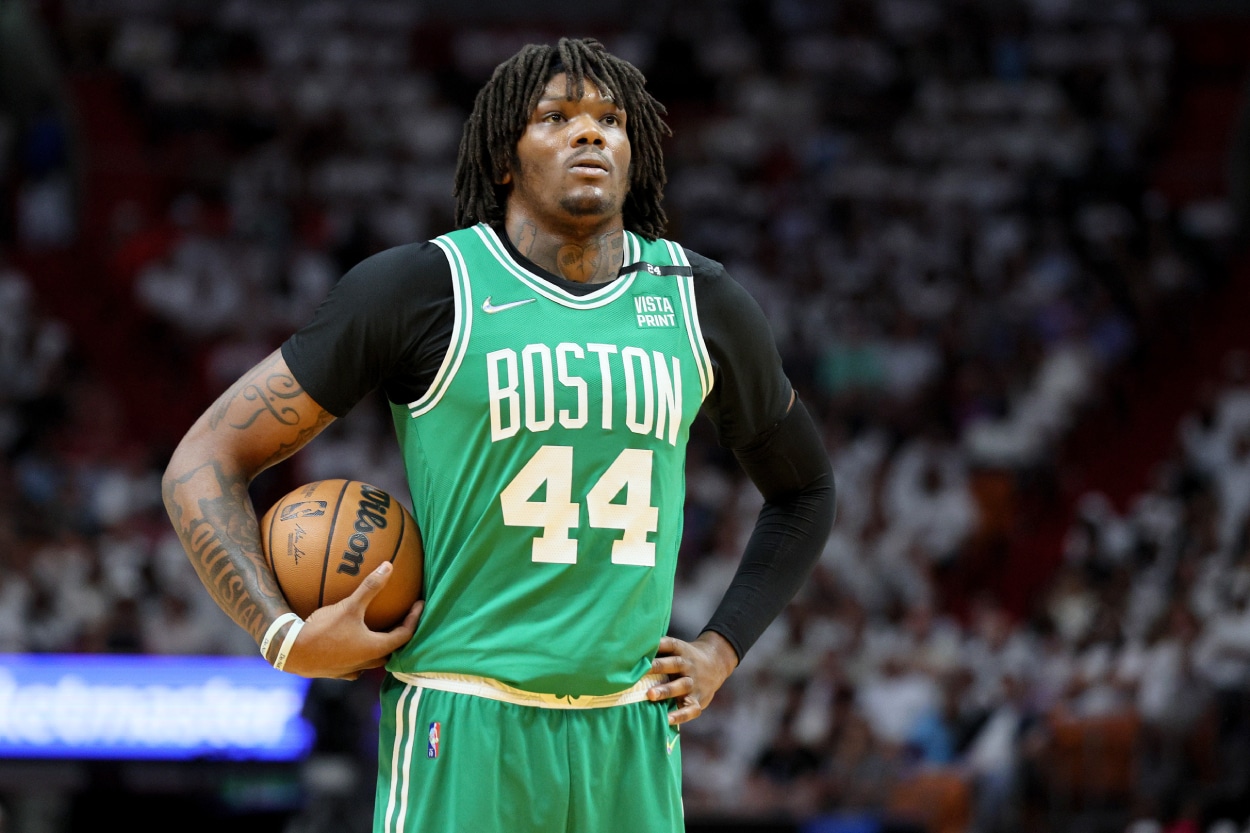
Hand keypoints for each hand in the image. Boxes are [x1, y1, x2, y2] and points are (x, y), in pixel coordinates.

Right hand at [279, 562, 421, 679]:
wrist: (291, 652)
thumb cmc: (323, 630)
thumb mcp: (349, 606)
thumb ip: (371, 587)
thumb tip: (389, 565)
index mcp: (375, 648)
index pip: (405, 634)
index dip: (414, 618)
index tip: (419, 605)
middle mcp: (367, 662)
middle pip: (391, 650)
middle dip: (399, 635)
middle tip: (402, 618)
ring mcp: (352, 670)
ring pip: (373, 659)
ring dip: (379, 646)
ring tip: (379, 630)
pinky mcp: (338, 673)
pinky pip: (356, 665)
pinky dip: (360, 653)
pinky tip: (353, 644)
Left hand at [647, 631, 738, 724]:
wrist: (716, 663)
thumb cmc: (684, 658)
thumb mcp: (677, 649)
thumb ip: (659, 651)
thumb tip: (629, 651)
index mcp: (682, 650)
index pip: (670, 645)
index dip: (658, 645)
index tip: (642, 648)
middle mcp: (689, 665)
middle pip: (675, 664)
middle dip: (659, 667)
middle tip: (642, 671)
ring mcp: (694, 683)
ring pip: (682, 686)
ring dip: (667, 690)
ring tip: (651, 695)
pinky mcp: (699, 700)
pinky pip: (691, 709)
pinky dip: (680, 715)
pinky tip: (667, 719)